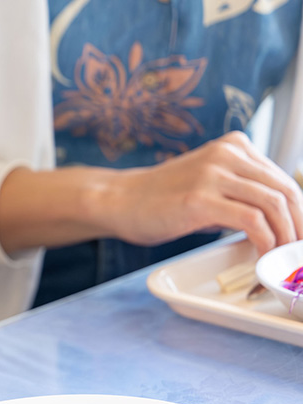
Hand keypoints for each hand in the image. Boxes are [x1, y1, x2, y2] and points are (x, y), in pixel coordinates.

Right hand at [107, 132, 302, 253]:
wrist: (119, 200)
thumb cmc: (162, 199)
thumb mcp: (209, 183)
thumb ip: (241, 192)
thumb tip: (281, 221)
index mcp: (234, 146)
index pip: (284, 179)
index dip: (300, 212)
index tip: (300, 236)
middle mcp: (227, 154)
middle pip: (286, 190)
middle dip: (300, 225)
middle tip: (299, 251)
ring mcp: (212, 174)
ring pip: (274, 204)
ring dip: (287, 237)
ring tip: (283, 257)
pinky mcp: (200, 199)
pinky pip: (252, 221)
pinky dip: (266, 242)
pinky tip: (261, 255)